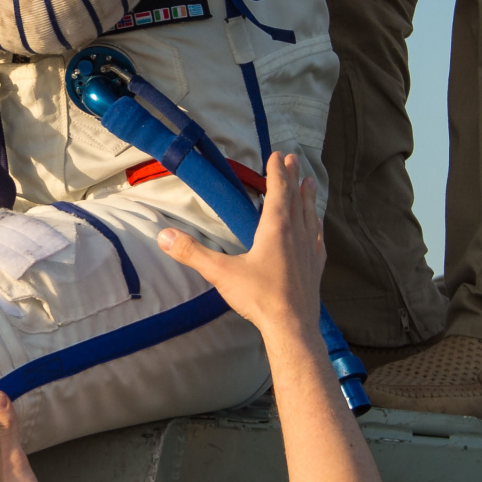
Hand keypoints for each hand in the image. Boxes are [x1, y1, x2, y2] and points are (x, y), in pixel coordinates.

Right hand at [154, 152, 325, 345]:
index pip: (278, 192)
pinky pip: (318, 237)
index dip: (276, 172)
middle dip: (293, 177)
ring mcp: (310, 250)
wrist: (292, 327)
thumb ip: (192, 252)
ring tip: (310, 183)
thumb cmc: (259, 297)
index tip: (277, 155)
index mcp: (276, 228)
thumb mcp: (221, 273)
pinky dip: (316, 225)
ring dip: (308, 197)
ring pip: (310, 215)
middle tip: (292, 159)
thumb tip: (163, 235)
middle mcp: (297, 234)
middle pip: (296, 198)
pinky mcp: (315, 267)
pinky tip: (317, 227)